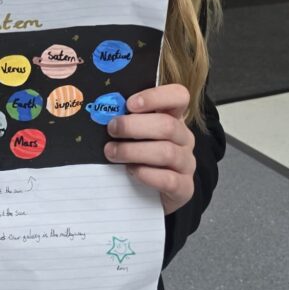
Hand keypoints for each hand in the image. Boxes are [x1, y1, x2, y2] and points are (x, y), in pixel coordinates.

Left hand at [103, 85, 195, 215]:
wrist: (150, 193)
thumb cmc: (137, 154)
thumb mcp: (134, 133)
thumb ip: (126, 118)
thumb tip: (101, 108)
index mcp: (173, 117)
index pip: (178, 96)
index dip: (155, 97)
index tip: (129, 104)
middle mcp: (184, 138)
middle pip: (168, 125)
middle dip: (134, 126)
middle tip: (111, 129)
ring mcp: (187, 163)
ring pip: (167, 152)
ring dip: (134, 151)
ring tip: (111, 152)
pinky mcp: (185, 188)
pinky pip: (169, 179)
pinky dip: (147, 174)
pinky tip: (130, 171)